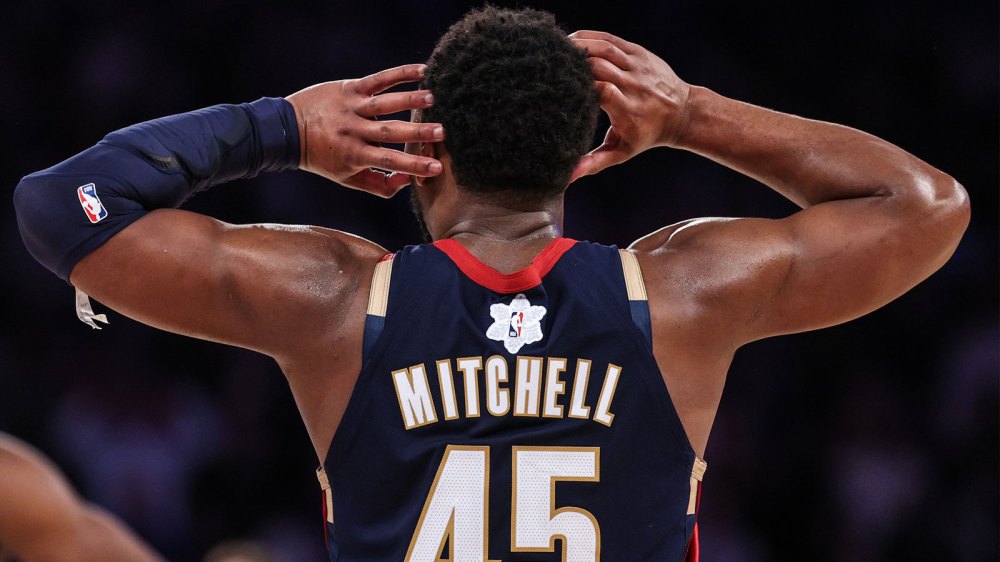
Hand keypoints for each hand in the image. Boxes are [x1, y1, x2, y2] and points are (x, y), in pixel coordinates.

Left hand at [286, 64, 444, 196]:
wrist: (287, 129)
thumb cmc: (323, 157)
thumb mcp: (348, 178)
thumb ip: (380, 184)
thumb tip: (410, 181)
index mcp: (354, 155)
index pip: (389, 161)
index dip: (413, 166)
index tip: (436, 167)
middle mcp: (354, 131)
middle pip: (390, 132)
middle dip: (416, 132)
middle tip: (442, 131)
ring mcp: (352, 108)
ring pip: (384, 104)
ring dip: (409, 100)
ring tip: (432, 98)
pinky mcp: (350, 88)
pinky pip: (378, 80)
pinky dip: (400, 73)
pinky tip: (422, 70)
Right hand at [568, 31, 690, 182]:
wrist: (681, 112)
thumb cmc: (646, 135)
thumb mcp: (621, 152)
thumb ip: (594, 163)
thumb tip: (568, 177)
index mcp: (629, 111)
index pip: (603, 92)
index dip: (580, 88)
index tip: (558, 91)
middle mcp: (635, 86)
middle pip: (600, 67)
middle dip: (574, 64)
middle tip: (549, 67)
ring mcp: (638, 66)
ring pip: (604, 49)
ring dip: (578, 46)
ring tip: (556, 49)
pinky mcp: (639, 52)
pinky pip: (611, 40)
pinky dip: (590, 37)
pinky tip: (572, 40)